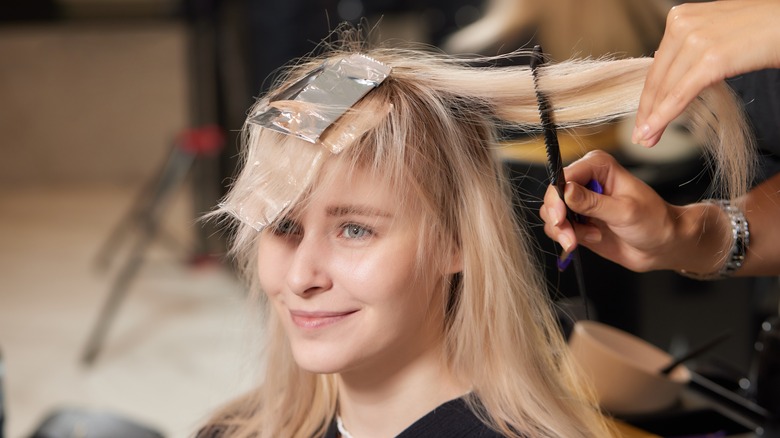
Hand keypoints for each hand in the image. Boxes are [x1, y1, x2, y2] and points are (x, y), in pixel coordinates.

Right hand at [539, 150, 679, 271]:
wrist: (661, 245)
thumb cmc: (653, 221)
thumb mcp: (625, 212)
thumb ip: (593, 203)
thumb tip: (566, 191)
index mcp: (598, 167)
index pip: (565, 176)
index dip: (557, 198)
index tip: (560, 218)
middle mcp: (585, 181)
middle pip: (553, 195)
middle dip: (558, 218)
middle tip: (570, 237)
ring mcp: (579, 202)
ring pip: (551, 213)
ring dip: (564, 230)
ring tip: (589, 237)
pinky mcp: (577, 220)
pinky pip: (557, 228)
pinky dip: (568, 237)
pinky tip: (591, 238)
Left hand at [632, 0, 779, 146]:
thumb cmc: (764, 30)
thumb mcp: (716, 34)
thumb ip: (691, 48)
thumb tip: (670, 72)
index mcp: (681, 17)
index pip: (658, 65)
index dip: (648, 96)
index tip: (642, 119)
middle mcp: (683, 24)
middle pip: (658, 78)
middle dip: (648, 111)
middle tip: (641, 136)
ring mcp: (695, 39)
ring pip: (666, 88)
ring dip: (654, 118)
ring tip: (647, 140)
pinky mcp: (711, 58)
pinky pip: (681, 93)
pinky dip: (665, 115)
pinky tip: (654, 130)